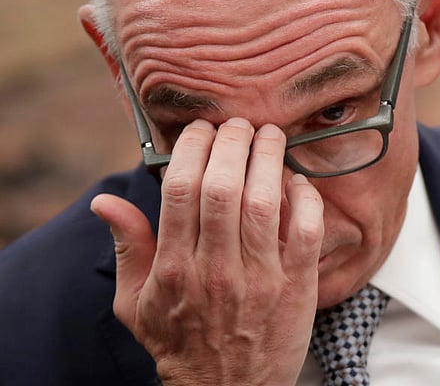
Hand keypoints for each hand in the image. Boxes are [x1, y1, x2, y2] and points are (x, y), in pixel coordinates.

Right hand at [91, 118, 323, 385]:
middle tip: (239, 124)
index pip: (180, 190)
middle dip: (232, 143)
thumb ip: (127, 248)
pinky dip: (305, 199)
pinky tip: (297, 182)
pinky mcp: (296, 288)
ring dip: (268, 159)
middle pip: (223, 187)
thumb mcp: (136, 304)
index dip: (193, 149)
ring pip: (264, 203)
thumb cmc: (181, 344)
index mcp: (173, 268)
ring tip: (269, 135)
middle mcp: (214, 270)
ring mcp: (258, 279)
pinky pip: (305, 231)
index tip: (202, 129)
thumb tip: (105, 202)